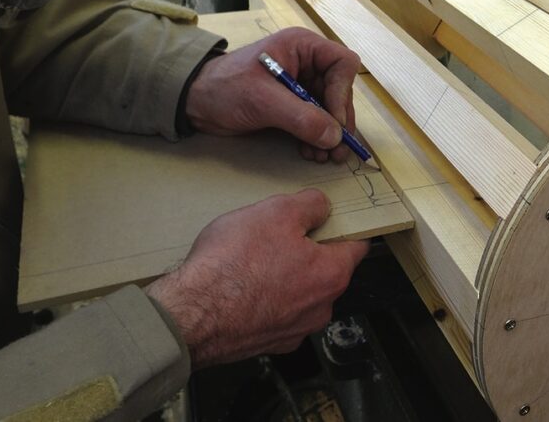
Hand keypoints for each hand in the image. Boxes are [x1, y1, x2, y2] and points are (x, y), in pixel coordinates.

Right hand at [145, 190, 368, 367]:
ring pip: (300, 293)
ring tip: (253, 261)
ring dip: (285, 277)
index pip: (357, 246)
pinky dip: (265, 300)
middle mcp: (321, 308)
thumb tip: (321, 206)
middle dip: (307, 251)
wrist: (191, 315)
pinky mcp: (269, 343)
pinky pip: (276, 313)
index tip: (330, 219)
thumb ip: (309, 205)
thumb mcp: (276, 211)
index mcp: (331, 274)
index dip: (343, 227)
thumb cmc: (234, 264)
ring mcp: (295, 330)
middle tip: (277, 236)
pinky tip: (242, 287)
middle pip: (326, 270)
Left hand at [186, 27, 361, 162]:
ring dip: (329, 135)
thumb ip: (301, 117)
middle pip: (340, 92)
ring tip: (323, 157)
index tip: (335, 122)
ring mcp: (301, 85)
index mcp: (302, 47)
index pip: (342, 64)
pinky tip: (311, 153)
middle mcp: (307, 63)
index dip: (343, 93)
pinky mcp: (293, 105)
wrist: (194, 102)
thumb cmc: (224, 88)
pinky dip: (316, 138)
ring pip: (330, 111)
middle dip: (338, 122)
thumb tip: (334, 136)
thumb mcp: (262, 100)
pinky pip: (316, 122)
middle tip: (338, 150)